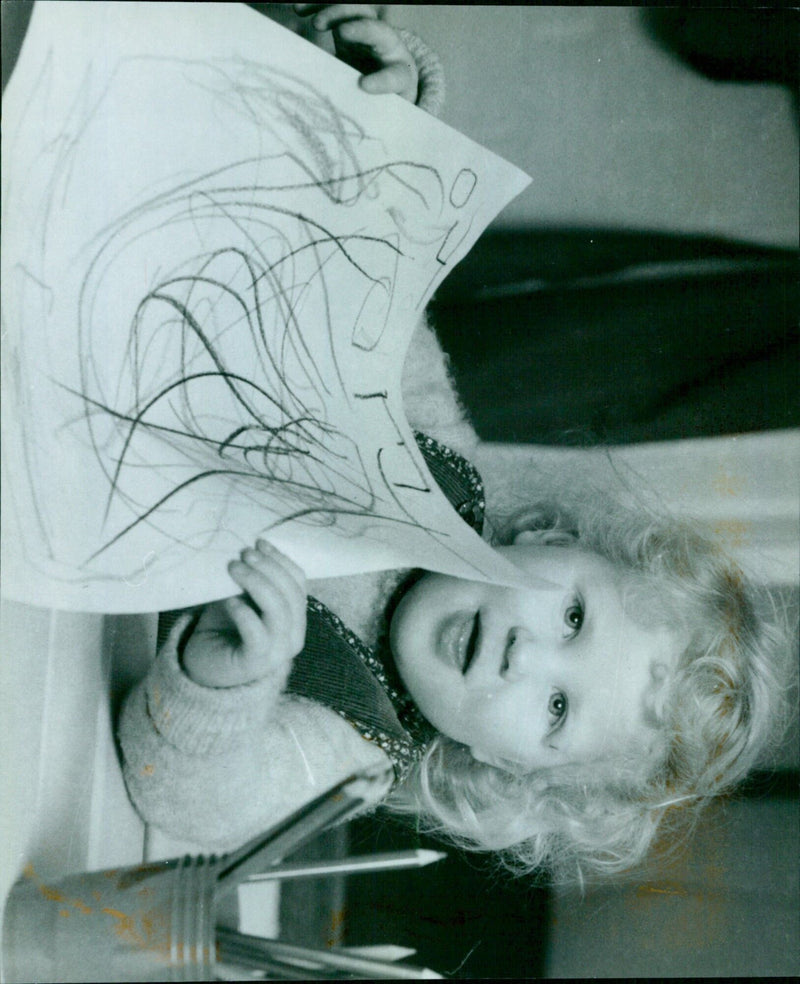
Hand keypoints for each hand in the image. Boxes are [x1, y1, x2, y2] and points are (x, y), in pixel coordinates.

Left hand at [181, 539, 306, 687]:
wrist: (204, 669)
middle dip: (268, 568)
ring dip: (256, 582)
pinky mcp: (256, 662)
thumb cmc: (225, 629)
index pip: (298, 582)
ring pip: (278, 610)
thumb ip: (253, 581)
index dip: (281, 560)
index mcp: (295, 617)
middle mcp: (294, 635)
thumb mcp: (243, 598)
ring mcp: (278, 651)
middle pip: (291, 593)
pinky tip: (229, 601)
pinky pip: (257, 633)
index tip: (258, 542)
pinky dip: (244, 612)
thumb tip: (251, 548)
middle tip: (242, 554)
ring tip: (233, 569)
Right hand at [294, 4, 418, 103]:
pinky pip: (337, 6)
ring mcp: (369, 30)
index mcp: (400, 75)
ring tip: (316, 24)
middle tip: (342, 33)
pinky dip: (318, 6)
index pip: (396, 75)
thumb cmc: (378, 102)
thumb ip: (365, 115)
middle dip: (362, 29)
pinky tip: (299, 10)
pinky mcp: (350, 20)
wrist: (381, 77)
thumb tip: (344, 134)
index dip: (383, 80)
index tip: (364, 86)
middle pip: (380, 31)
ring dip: (336, 12)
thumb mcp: (375, 111)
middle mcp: (388, 48)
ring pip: (359, 11)